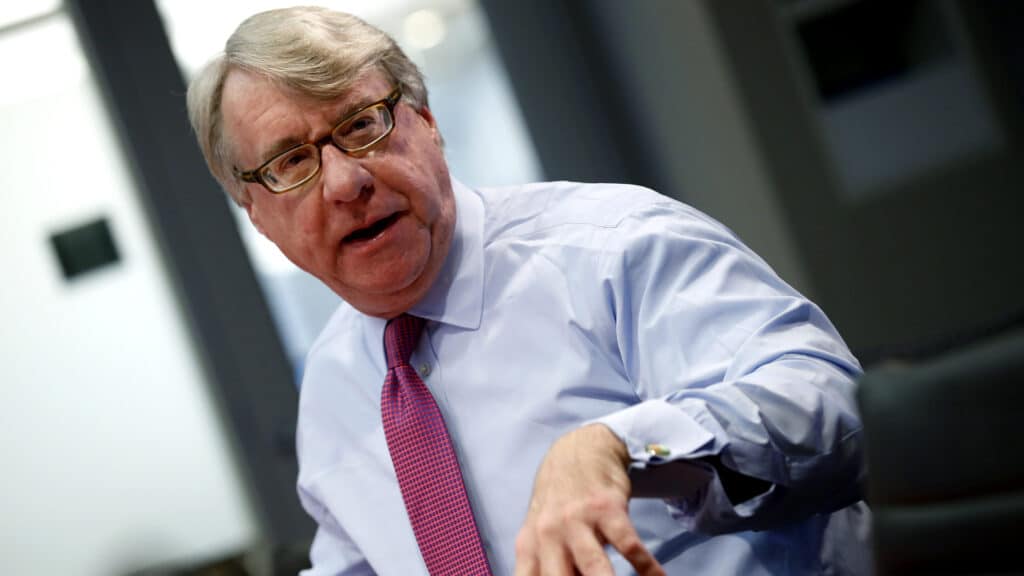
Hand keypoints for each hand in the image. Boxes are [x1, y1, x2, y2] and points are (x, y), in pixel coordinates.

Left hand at [514, 424, 664, 575]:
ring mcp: (578, 520)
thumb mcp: (540, 535)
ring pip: (596, 569)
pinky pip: (631, 547)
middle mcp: (548, 535)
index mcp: (529, 548)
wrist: (578, 450)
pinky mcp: (608, 509)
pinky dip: (648, 569)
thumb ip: (547, 568)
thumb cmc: (559, 504)